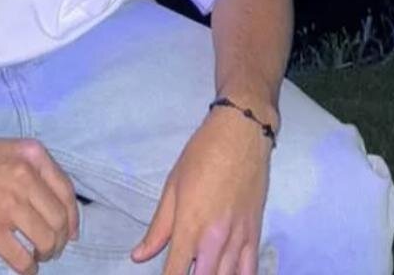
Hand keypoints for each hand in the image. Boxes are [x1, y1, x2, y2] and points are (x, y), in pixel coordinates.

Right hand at [0, 132, 78, 274]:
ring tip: (39, 257)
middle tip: (52, 248)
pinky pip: (20, 257)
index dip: (73, 218)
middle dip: (60, 240)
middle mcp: (27, 177)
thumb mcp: (11, 150)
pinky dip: (28, 268)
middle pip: (59, 219)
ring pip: (45, 240)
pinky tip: (27, 269)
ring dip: (47, 254)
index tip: (71, 233)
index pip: (67, 193)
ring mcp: (9, 204)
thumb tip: (53, 205)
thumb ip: (34, 171)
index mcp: (34, 156)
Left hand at [131, 108, 271, 274]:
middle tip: (183, 271)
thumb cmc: (202, 154)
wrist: (240, 133)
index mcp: (189, 227)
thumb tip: (138, 255)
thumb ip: (158, 227)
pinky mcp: (255, 234)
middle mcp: (214, 240)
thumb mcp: (172, 186)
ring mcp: (238, 240)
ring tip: (203, 271)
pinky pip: (250, 270)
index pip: (174, 274)